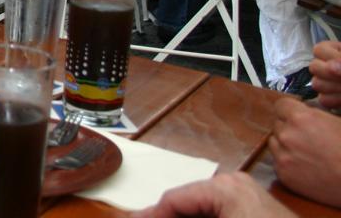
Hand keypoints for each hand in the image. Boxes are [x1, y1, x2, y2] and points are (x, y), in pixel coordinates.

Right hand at [130, 172, 292, 217]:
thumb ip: (180, 214)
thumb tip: (142, 216)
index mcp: (223, 187)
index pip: (175, 199)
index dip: (150, 214)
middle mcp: (232, 181)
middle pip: (186, 200)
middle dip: (166, 214)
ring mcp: (245, 191)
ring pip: (200, 204)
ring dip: (184, 216)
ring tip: (164, 217)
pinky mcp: (254, 204)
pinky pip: (217, 207)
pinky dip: (203, 216)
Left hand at [270, 96, 340, 206]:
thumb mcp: (336, 122)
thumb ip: (313, 114)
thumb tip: (303, 111)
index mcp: (299, 118)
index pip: (281, 105)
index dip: (289, 110)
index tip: (294, 116)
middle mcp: (286, 135)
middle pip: (277, 124)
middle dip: (288, 128)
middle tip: (305, 137)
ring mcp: (282, 155)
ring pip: (274, 142)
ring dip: (284, 144)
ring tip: (305, 152)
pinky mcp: (282, 173)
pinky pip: (277, 161)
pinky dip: (287, 162)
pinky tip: (304, 165)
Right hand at [311, 40, 340, 109]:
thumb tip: (334, 66)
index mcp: (333, 51)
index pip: (319, 50)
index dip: (329, 57)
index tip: (340, 67)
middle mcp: (327, 66)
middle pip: (314, 67)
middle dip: (329, 73)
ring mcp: (327, 83)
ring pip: (316, 84)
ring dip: (333, 87)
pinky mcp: (330, 99)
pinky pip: (323, 100)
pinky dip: (335, 101)